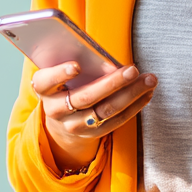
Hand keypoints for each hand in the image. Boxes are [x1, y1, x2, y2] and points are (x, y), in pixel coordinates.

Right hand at [30, 61, 156, 172]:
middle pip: (85, 97)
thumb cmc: (63, 82)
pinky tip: (146, 93)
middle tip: (132, 70)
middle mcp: (55, 110)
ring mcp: (74, 125)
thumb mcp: (60, 72)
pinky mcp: (92, 134)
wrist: (61, 117)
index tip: (77, 66)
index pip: (47, 81)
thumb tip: (104, 57)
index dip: (60, 74)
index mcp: (43, 89)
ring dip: (131, 94)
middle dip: (111, 83)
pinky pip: (116, 121)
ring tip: (148, 80)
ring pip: (105, 110)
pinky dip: (134, 106)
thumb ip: (72, 61)